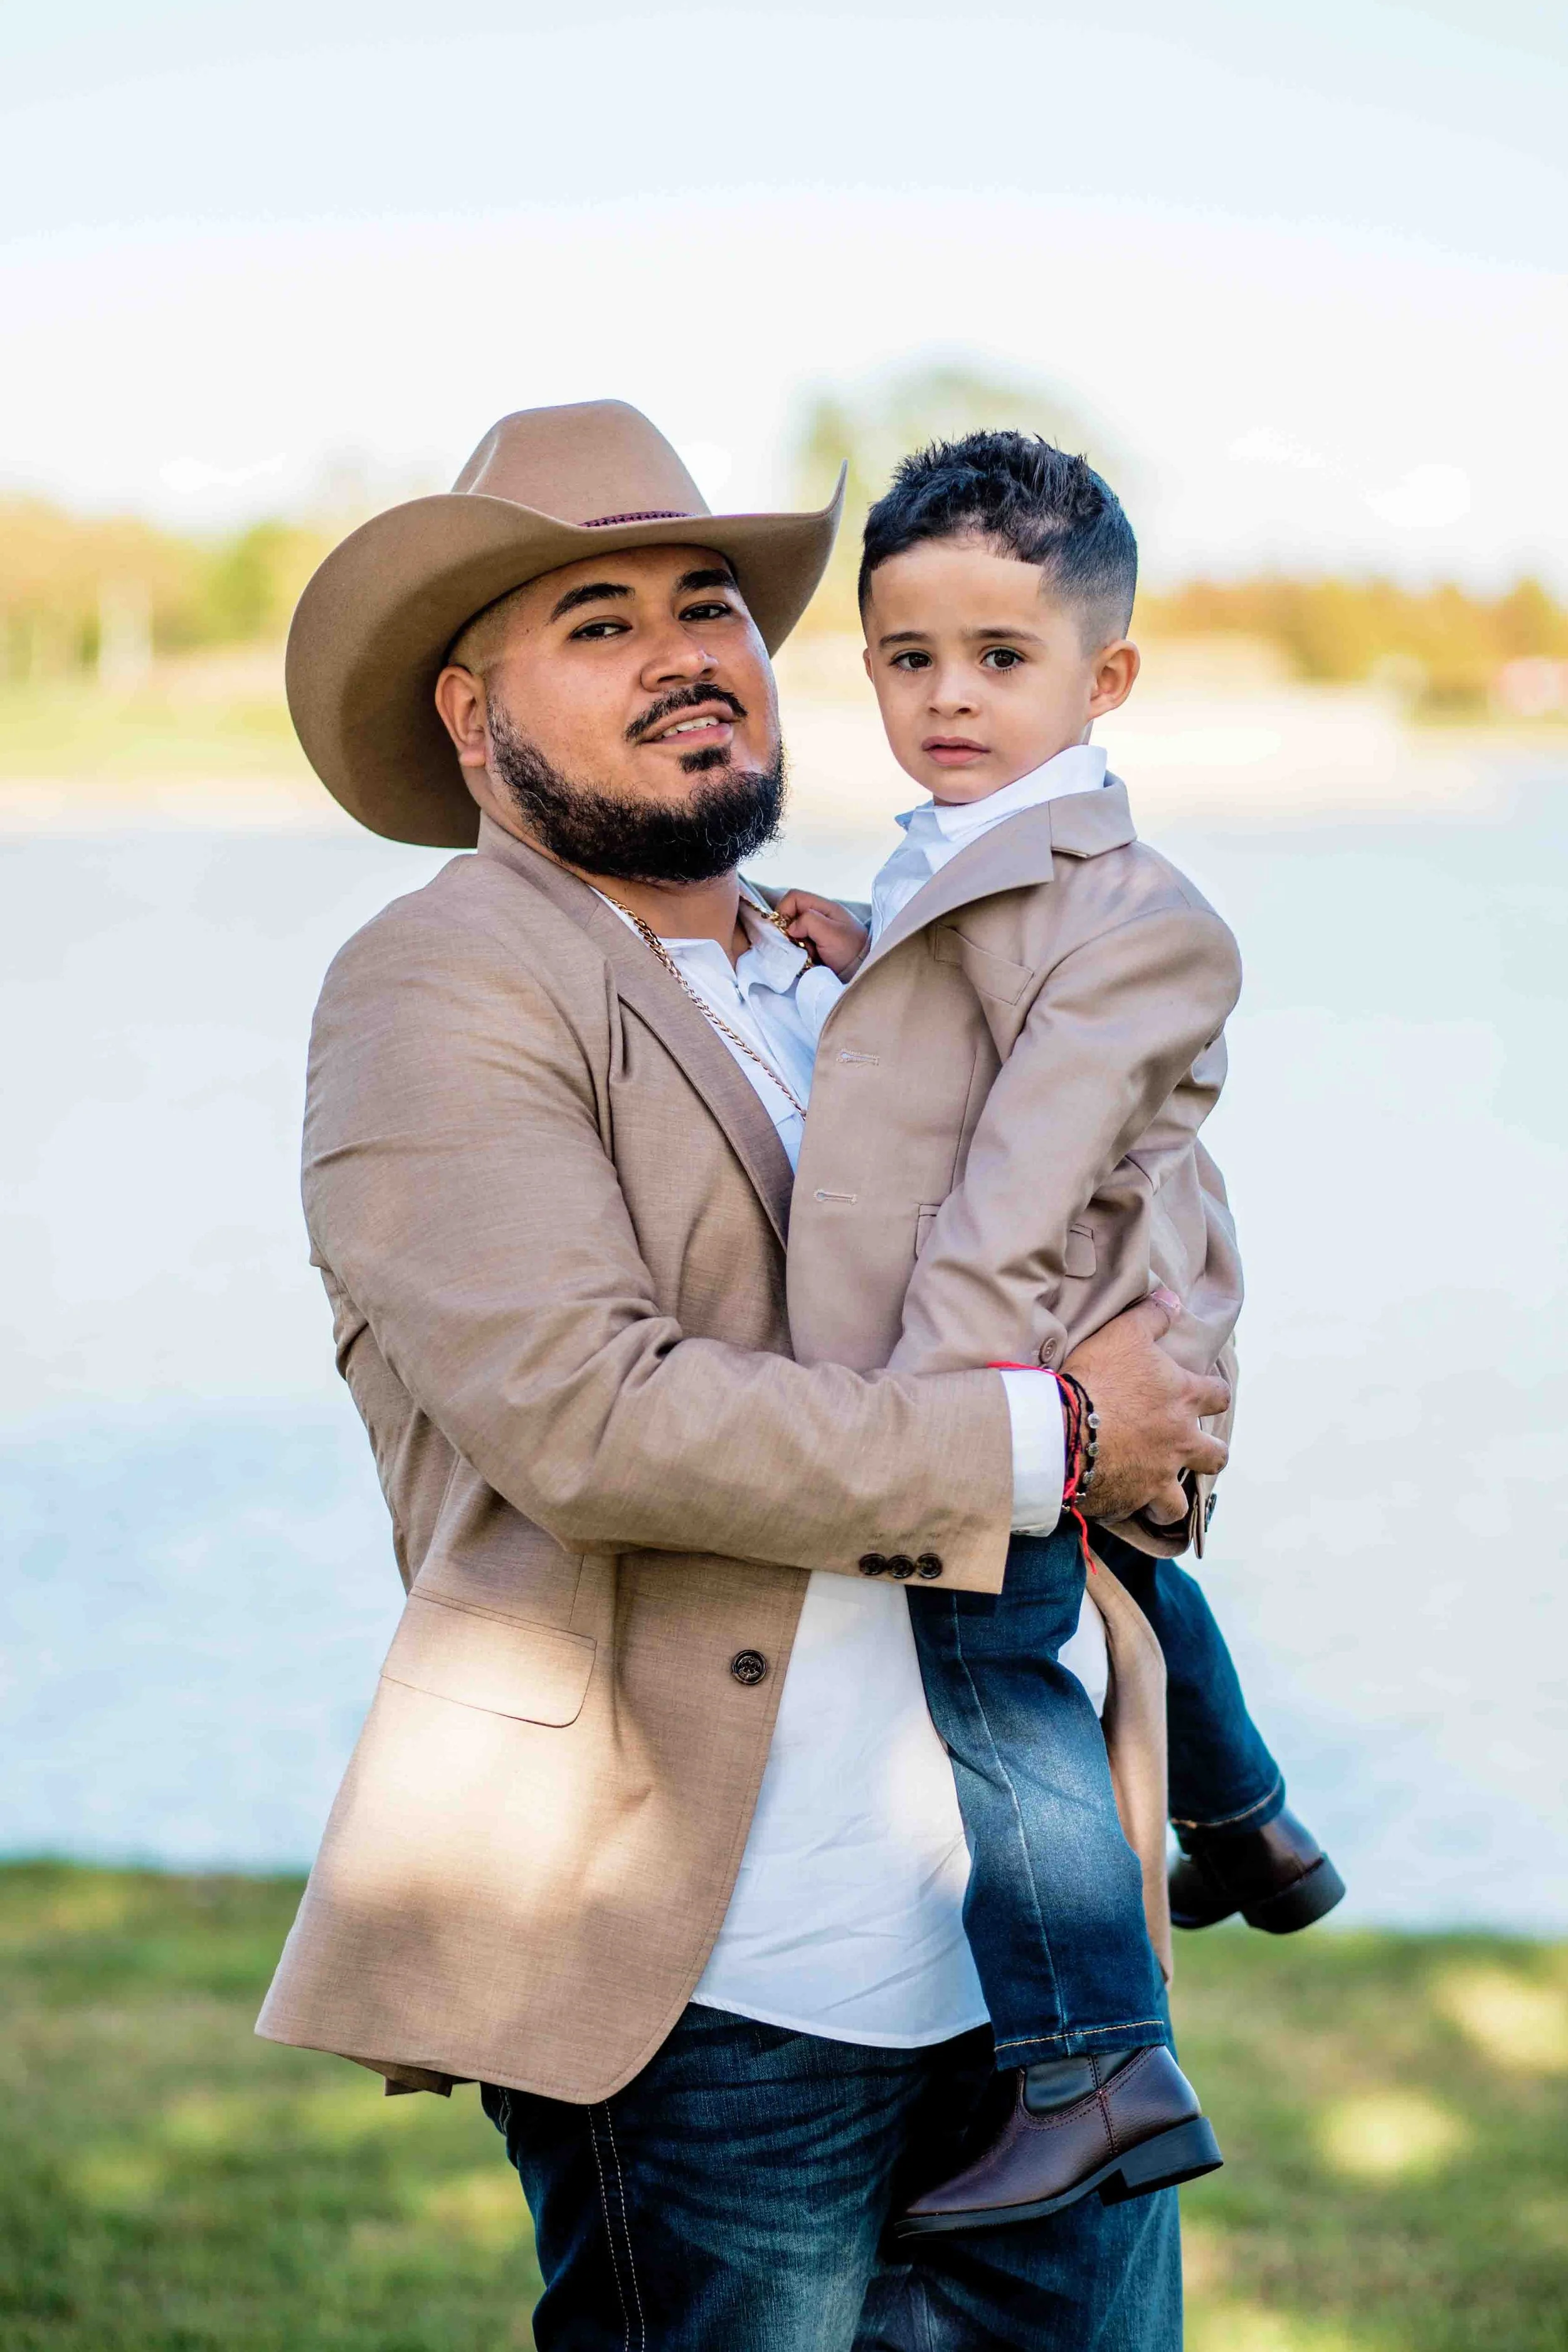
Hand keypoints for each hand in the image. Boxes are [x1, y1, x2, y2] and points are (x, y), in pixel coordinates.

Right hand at [775, 888, 870, 979]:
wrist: (864, 972)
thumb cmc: (852, 951)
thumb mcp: (832, 933)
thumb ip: (809, 922)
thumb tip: (790, 927)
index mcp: (824, 907)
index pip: (794, 897)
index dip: (783, 910)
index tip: (785, 931)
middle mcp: (818, 917)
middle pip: (789, 916)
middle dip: (788, 933)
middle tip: (798, 947)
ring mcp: (815, 933)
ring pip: (791, 934)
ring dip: (794, 946)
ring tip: (808, 956)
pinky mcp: (813, 948)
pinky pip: (797, 947)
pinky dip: (798, 955)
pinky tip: (809, 961)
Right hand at [1064, 1289, 1228, 1524]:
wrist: (1064, 1428)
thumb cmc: (1097, 1377)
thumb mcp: (1124, 1333)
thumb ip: (1152, 1314)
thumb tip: (1173, 1296)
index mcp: (1183, 1398)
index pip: (1218, 1395)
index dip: (1214, 1394)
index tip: (1207, 1395)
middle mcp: (1180, 1441)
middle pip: (1215, 1456)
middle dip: (1209, 1455)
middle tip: (1192, 1452)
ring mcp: (1158, 1476)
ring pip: (1181, 1502)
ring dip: (1173, 1499)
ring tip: (1159, 1495)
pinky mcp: (1132, 1501)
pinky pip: (1139, 1515)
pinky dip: (1132, 1512)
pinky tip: (1120, 1505)